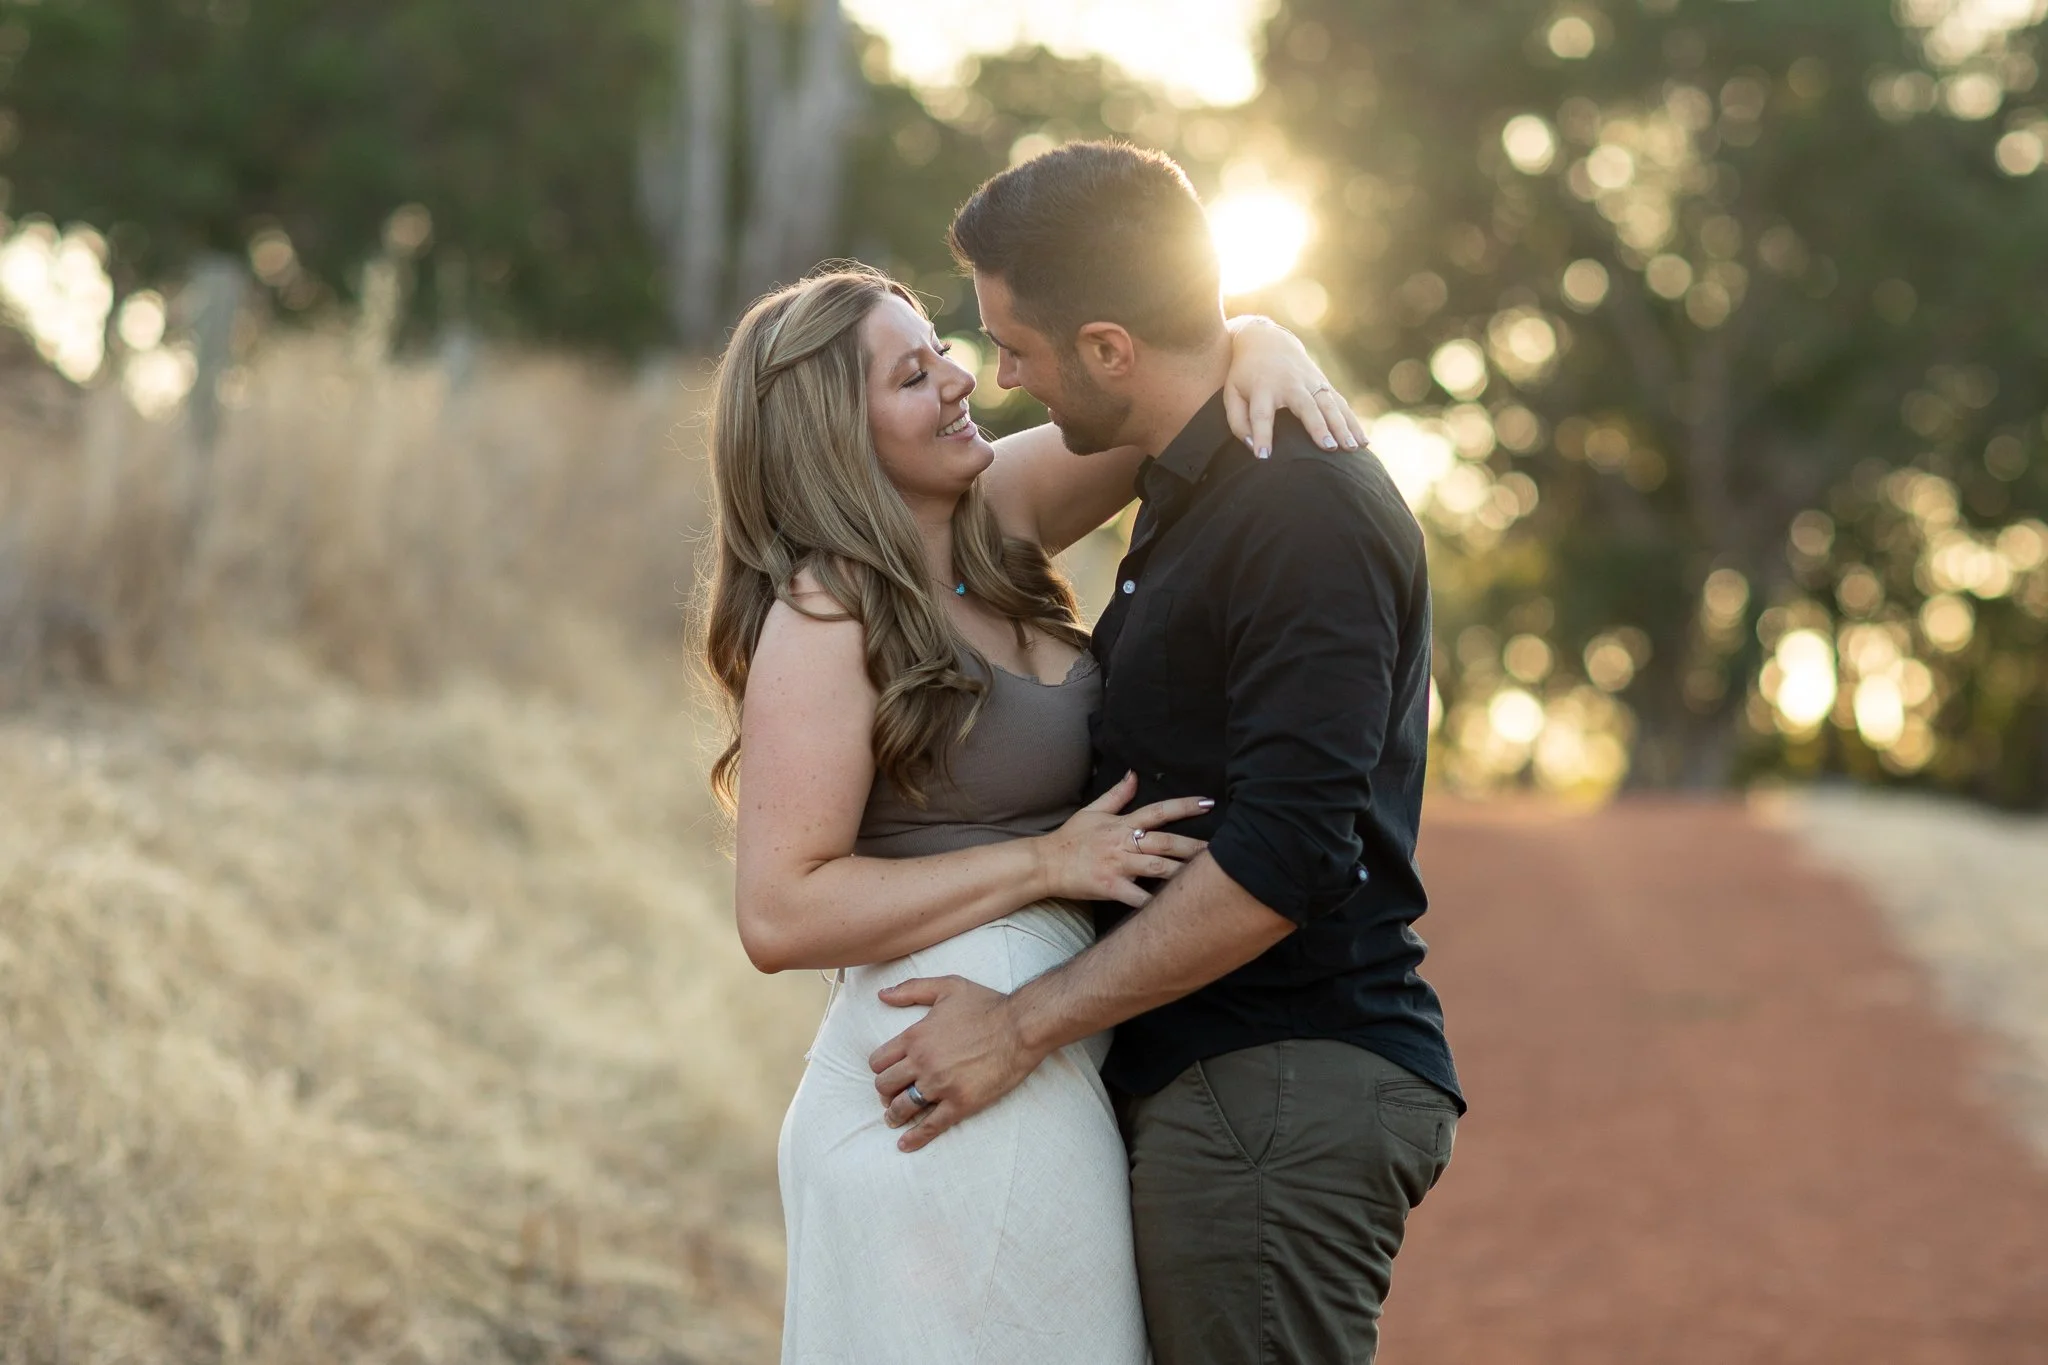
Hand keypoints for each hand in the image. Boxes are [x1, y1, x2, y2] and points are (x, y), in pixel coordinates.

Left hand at [869, 976, 1037, 1151]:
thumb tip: (881, 995)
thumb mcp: (947, 987)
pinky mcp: (961, 1103)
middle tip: (891, 1096)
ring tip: (894, 1118)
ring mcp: (941, 1085)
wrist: (1021, 1027)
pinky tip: (905, 1144)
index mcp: (915, 1037)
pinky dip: (915, 1138)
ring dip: (894, 1115)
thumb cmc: (986, 1005)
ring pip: (902, 1108)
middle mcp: (923, 1063)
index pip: (879, 1061)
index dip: (880, 1069)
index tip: (887, 1073)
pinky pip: (931, 1126)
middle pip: (885, 1086)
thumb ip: (911, 989)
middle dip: (885, 1092)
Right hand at [1033, 771, 1211, 907]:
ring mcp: (1118, 865)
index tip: (1208, 802)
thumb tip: (1135, 774)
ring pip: (1158, 868)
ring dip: (1184, 872)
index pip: (1159, 810)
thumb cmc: (1069, 838)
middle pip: (1166, 841)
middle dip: (1195, 845)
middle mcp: (1123, 843)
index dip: (1184, 805)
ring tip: (1208, 877)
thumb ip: (1117, 794)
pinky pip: (1138, 897)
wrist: (1045, 864)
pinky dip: (1156, 903)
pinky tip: (1175, 908)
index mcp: (1122, 824)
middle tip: (1222, 849)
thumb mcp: (1092, 811)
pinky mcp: (1111, 887)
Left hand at [1222, 315, 1367, 457]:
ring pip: (1329, 405)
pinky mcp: (1323, 384)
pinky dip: (1353, 422)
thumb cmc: (1245, 375)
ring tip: (1352, 448)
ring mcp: (1310, 382)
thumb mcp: (1231, 394)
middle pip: (1305, 406)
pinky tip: (1363, 442)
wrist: (1266, 340)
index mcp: (1262, 388)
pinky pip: (1341, 405)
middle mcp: (1289, 384)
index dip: (1261, 435)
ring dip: (1342, 426)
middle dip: (1317, 427)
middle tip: (1328, 448)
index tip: (1264, 456)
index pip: (1260, 414)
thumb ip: (1238, 422)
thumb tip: (1253, 448)